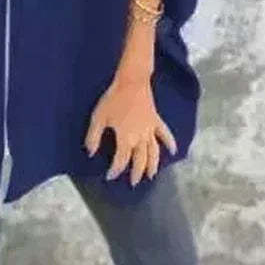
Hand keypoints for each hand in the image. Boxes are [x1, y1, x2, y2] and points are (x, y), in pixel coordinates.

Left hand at [84, 72, 177, 186]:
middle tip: (134, 183)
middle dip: (136, 173)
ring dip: (153, 165)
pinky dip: (170, 144)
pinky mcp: (157, 121)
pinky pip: (165, 135)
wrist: (132, 81)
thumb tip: (90, 153)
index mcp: (125, 138)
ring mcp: (150, 130)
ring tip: (151, 176)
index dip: (115, 170)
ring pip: (154, 152)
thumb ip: (94, 137)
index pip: (121, 160)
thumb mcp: (99, 117)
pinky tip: (173, 151)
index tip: (110, 176)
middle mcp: (140, 138)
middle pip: (140, 160)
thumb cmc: (113, 99)